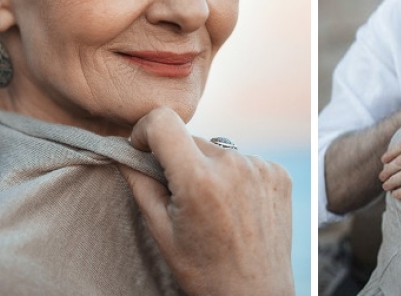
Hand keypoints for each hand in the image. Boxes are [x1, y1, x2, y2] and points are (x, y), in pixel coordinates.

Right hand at [118, 107, 293, 295]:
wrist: (255, 293)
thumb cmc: (204, 268)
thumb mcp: (160, 230)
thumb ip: (139, 182)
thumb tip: (122, 148)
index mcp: (199, 180)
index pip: (162, 121)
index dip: (144, 131)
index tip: (143, 149)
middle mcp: (233, 165)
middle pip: (190, 139)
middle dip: (179, 159)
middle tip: (182, 197)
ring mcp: (261, 167)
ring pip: (217, 149)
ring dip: (209, 167)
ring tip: (214, 206)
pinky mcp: (279, 172)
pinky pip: (244, 159)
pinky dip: (235, 175)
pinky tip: (237, 206)